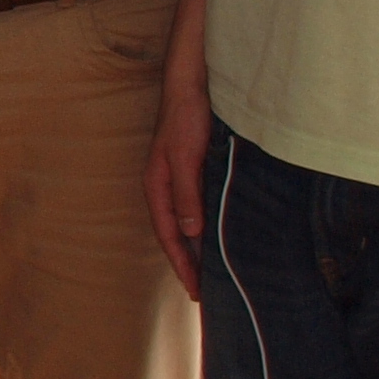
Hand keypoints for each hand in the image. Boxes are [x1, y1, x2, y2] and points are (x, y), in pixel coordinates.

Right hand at [145, 36, 214, 298]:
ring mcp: (181, 180)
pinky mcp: (196, 172)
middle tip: (207, 294)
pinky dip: (208, 228)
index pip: (168, 235)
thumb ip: (187, 193)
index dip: (183, 265)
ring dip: (199, 248)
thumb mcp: (186, 155)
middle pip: (175, 234)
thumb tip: (190, 232)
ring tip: (215, 273)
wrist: (192, 83)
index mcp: (157, 186)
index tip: (198, 292)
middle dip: (188, 264)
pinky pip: (199, 209)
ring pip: (188, 223)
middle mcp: (166, 187)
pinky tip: (221, 235)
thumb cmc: (186, 116)